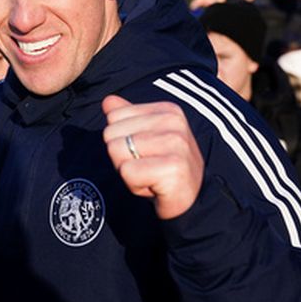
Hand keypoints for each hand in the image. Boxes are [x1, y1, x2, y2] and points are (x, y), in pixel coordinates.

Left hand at [102, 95, 203, 219]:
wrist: (192, 200)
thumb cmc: (163, 167)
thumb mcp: (144, 137)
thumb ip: (126, 117)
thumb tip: (108, 101)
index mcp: (168, 110)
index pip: (114, 117)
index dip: (122, 139)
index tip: (144, 152)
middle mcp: (174, 122)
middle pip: (112, 134)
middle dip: (122, 157)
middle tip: (146, 167)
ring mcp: (176, 144)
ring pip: (117, 152)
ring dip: (128, 172)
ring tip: (150, 176)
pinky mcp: (173, 168)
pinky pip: (127, 172)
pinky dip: (134, 185)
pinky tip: (154, 187)